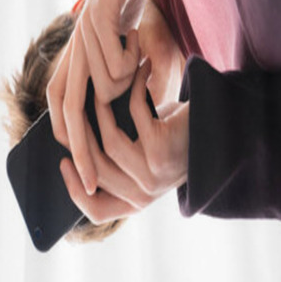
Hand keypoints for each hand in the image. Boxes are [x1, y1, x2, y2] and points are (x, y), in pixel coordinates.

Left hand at [47, 0, 159, 193]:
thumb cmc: (134, 14)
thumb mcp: (135, 62)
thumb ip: (131, 92)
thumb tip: (134, 126)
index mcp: (74, 68)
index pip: (65, 116)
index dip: (74, 149)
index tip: (88, 181)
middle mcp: (71, 57)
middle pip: (69, 114)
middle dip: (82, 154)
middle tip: (93, 184)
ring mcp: (80, 40)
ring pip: (97, 90)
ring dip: (123, 92)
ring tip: (136, 74)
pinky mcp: (95, 20)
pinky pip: (114, 62)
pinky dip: (132, 60)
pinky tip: (139, 36)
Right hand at [58, 61, 189, 223]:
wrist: (217, 128)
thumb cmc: (172, 140)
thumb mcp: (139, 158)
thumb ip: (112, 163)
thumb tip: (69, 149)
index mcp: (136, 203)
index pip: (97, 211)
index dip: (74, 190)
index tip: (63, 163)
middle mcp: (144, 195)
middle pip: (95, 170)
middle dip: (80, 138)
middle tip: (72, 111)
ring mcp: (152, 174)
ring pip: (108, 142)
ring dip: (101, 108)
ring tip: (97, 87)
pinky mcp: (161, 149)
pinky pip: (131, 114)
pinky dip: (131, 87)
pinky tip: (136, 70)